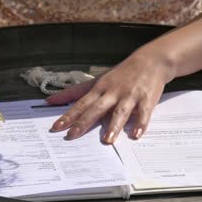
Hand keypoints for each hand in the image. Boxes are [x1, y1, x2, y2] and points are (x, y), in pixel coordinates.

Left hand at [47, 50, 174, 142]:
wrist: (151, 61)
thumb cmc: (121, 74)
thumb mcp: (97, 80)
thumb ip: (75, 92)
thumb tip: (50, 100)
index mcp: (99, 89)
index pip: (81, 104)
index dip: (68, 116)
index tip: (56, 127)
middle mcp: (113, 92)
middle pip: (96, 108)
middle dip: (84, 122)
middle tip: (72, 136)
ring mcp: (130, 95)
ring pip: (120, 112)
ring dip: (114, 126)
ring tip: (107, 140)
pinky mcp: (147, 99)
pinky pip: (143, 113)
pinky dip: (140, 123)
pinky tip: (136, 134)